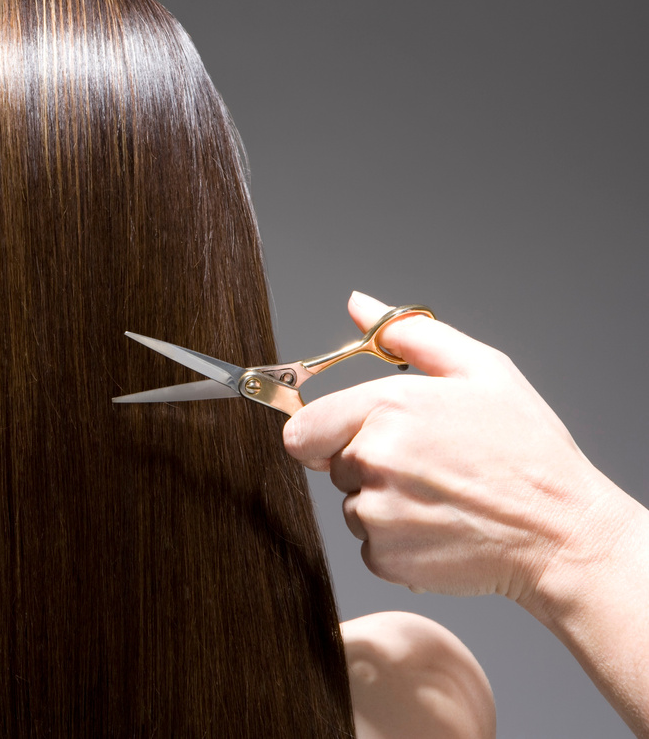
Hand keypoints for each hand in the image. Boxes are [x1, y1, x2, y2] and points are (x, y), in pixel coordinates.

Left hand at [282, 292, 624, 603]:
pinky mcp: (386, 559)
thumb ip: (408, 334)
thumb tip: (359, 305)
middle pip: (331, 464)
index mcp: (388, 407)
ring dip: (384, 502)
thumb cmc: (527, 451)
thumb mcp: (481, 370)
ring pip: (352, 505)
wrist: (563, 533)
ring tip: (441, 496)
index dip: (323, 432)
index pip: (301, 429)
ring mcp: (377, 513)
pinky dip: (397, 539)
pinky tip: (441, 525)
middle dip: (366, 462)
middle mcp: (373, 460)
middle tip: (426, 464)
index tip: (346, 436)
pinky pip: (370, 543)